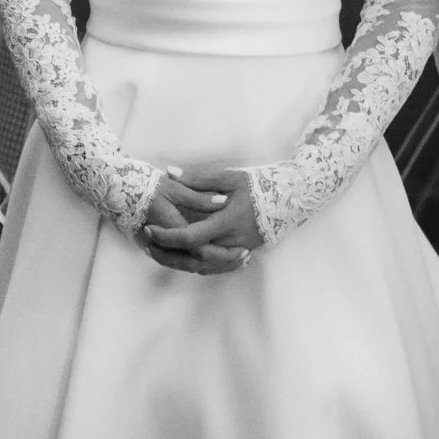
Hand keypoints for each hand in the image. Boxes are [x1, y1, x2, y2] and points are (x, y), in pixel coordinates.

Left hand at [142, 165, 262, 269]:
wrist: (291, 199)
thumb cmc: (259, 185)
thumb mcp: (229, 177)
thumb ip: (198, 178)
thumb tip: (170, 172)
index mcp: (226, 222)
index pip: (190, 237)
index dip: (167, 236)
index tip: (150, 229)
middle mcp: (231, 241)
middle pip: (193, 257)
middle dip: (167, 253)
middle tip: (147, 242)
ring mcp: (238, 250)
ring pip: (204, 265)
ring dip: (179, 261)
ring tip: (159, 252)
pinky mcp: (243, 252)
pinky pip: (216, 266)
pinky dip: (197, 263)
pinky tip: (183, 257)